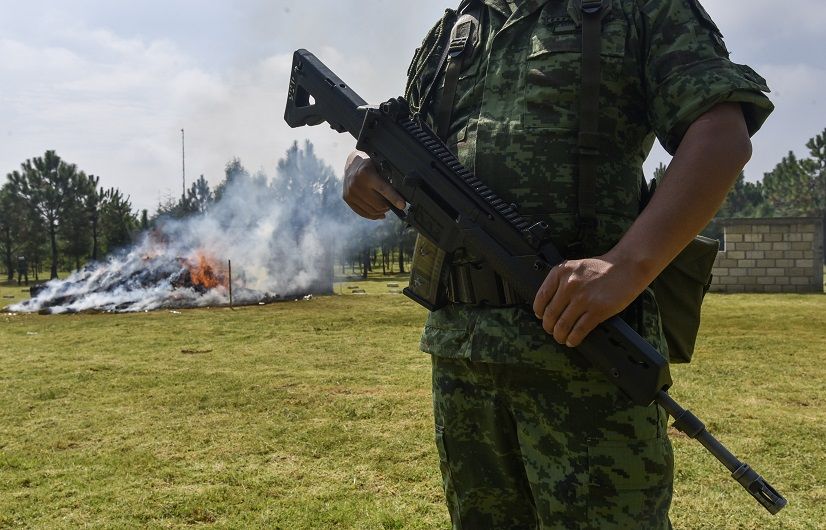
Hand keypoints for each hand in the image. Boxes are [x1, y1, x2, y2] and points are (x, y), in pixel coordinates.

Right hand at [342, 150, 405, 219]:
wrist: (352, 164)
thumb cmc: (371, 165)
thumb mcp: (380, 166)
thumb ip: (387, 178)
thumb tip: (400, 194)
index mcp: (366, 173)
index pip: (383, 189)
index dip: (394, 198)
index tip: (402, 205)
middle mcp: (356, 183)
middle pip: (378, 203)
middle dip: (388, 206)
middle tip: (393, 204)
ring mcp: (350, 192)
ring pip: (371, 210)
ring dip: (381, 211)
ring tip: (386, 207)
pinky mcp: (347, 198)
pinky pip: (363, 213)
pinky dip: (373, 215)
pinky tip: (380, 214)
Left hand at [532, 255, 646, 347]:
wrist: (627, 266)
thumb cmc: (602, 268)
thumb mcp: (575, 268)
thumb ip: (561, 282)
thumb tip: (549, 305)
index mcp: (560, 272)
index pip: (541, 298)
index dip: (539, 312)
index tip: (541, 317)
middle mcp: (569, 285)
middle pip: (550, 314)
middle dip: (549, 327)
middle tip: (552, 331)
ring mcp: (583, 298)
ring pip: (562, 325)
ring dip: (559, 336)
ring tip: (561, 338)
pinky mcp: (597, 310)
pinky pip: (579, 330)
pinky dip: (573, 339)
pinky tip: (572, 341)